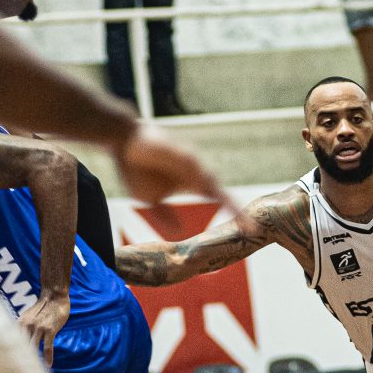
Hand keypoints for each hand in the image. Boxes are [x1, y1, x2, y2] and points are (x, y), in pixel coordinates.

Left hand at [18, 291, 69, 365]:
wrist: (55, 296)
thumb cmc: (43, 307)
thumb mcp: (28, 317)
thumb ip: (24, 328)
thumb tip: (22, 340)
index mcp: (19, 323)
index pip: (13, 342)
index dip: (14, 353)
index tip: (15, 364)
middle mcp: (26, 326)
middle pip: (22, 347)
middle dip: (22, 359)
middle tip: (23, 372)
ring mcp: (38, 328)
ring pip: (34, 348)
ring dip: (34, 361)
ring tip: (35, 371)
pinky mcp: (50, 330)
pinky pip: (47, 347)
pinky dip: (48, 357)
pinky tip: (49, 364)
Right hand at [114, 123, 239, 221]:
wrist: (121, 141)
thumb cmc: (136, 169)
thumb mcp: (149, 199)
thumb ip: (164, 215)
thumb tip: (177, 232)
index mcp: (194, 184)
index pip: (220, 200)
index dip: (234, 213)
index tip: (250, 230)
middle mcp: (197, 172)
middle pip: (220, 191)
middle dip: (234, 208)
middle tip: (250, 227)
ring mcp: (190, 160)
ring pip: (209, 178)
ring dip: (219, 194)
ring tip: (233, 211)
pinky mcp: (178, 149)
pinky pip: (192, 162)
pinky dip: (200, 173)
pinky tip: (205, 182)